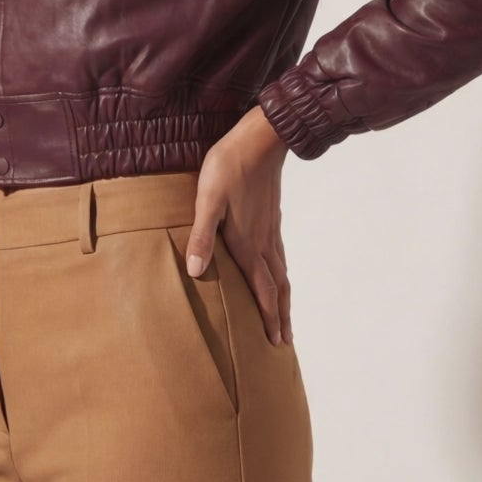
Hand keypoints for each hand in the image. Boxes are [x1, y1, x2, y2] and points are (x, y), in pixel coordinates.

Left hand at [182, 107, 292, 344]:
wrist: (260, 139)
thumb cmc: (229, 168)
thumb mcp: (207, 200)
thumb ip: (202, 236)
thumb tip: (196, 272)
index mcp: (248, 243)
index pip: (262, 289)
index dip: (269, 317)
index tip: (275, 342)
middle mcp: (264, 242)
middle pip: (278, 287)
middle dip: (281, 316)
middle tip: (285, 342)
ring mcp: (271, 229)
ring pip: (282, 272)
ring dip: (284, 297)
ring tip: (286, 314)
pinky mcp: (272, 217)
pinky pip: (280, 255)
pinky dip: (282, 274)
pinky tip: (277, 270)